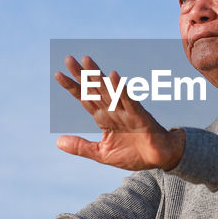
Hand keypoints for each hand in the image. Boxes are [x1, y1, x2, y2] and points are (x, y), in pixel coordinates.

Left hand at [53, 55, 185, 170]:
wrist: (159, 159)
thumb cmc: (133, 154)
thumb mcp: (102, 154)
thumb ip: (81, 147)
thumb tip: (57, 142)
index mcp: (103, 118)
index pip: (85, 98)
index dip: (72, 86)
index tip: (58, 74)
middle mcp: (113, 110)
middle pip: (94, 89)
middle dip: (81, 75)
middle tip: (68, 59)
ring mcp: (126, 111)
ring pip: (109, 90)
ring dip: (98, 76)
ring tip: (87, 61)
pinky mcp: (139, 115)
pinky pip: (128, 100)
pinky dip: (121, 89)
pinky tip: (113, 76)